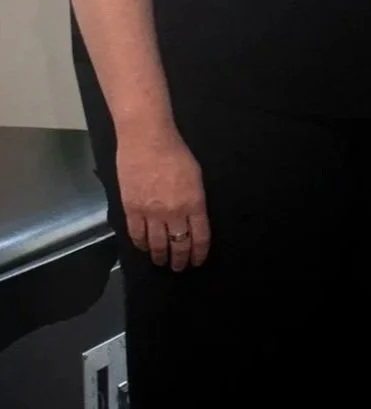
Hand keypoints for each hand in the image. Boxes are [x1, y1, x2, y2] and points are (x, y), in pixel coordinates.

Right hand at [116, 128, 210, 270]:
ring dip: (160, 256)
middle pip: (179, 244)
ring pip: (156, 244)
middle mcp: (174, 212)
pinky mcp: (131, 209)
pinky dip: (141, 244)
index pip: (200, 237)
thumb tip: (193, 218)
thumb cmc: (177, 154)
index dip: (199, 253)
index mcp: (195, 203)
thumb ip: (195, 200)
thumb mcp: (196, 178)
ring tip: (162, 262)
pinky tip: (145, 248)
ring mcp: (151, 212)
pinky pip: (136, 234)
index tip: (198, 261)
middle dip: (180, 259)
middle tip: (180, 267)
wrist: (147, 141)